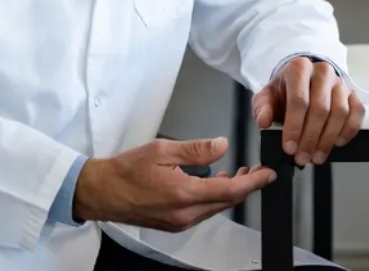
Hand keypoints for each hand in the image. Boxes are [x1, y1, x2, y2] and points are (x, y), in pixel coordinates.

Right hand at [73, 136, 273, 230]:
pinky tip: (215, 184)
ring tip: (239, 174)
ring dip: (230, 193)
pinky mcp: (173, 223)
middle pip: (226, 202)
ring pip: (215, 208)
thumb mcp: (163, 149)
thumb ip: (196, 149)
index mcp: (183, 194)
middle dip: (245, 187)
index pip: (229, 191)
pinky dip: (213, 198)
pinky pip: (202, 212)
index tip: (266, 174)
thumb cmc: (125, 171)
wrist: (101, 192)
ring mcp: (178, 221)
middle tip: (256, 171)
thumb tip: (221, 146)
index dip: (253, 182)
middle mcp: (183, 214)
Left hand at [252, 56, 364, 165]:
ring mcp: (340, 82)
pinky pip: (357, 112)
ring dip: (328, 139)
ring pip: (340, 112)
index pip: (299, 100)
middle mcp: (322, 72)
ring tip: (317, 156)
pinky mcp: (352, 93)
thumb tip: (264, 121)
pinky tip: (337, 143)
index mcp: (299, 68)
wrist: (302, 82)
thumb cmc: (285, 91)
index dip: (294, 127)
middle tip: (302, 157)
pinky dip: (349, 130)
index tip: (289, 148)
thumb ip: (262, 108)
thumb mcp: (267, 97)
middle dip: (311, 138)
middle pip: (321, 108)